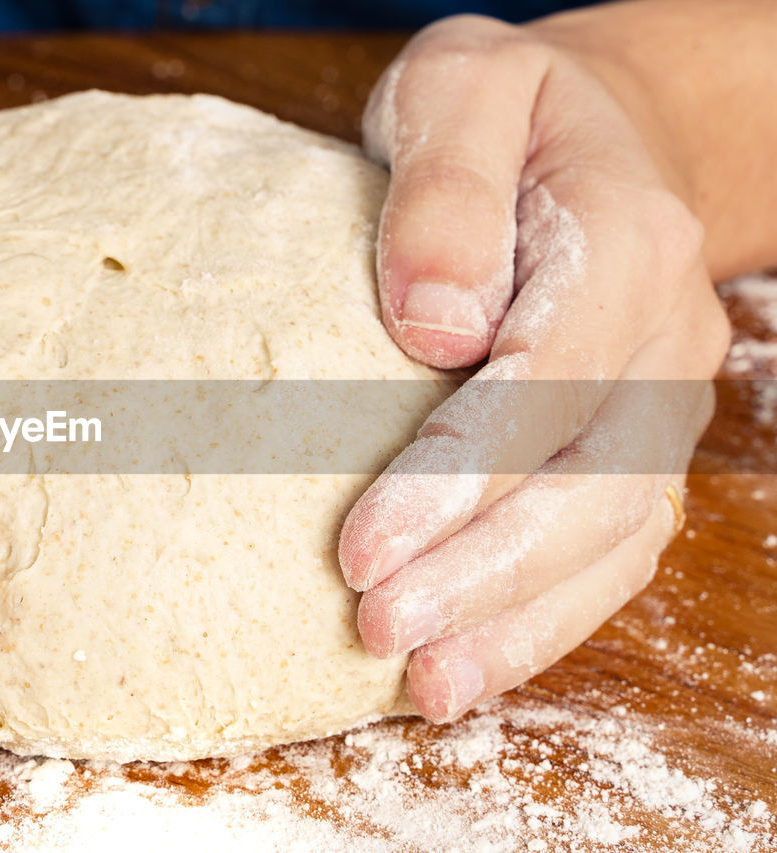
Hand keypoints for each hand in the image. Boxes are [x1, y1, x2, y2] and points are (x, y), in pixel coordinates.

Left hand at [339, 14, 729, 721]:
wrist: (598, 133)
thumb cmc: (506, 115)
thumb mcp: (462, 88)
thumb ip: (446, 185)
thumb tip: (432, 320)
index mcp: (623, 240)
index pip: (551, 380)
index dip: (459, 477)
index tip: (363, 548)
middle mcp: (664, 335)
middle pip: (590, 482)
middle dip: (480, 572)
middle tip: (374, 628)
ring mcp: (662, 400)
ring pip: (613, 537)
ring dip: (517, 621)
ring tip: (421, 686)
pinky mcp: (636, 444)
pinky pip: (612, 549)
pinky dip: (546, 618)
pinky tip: (469, 666)